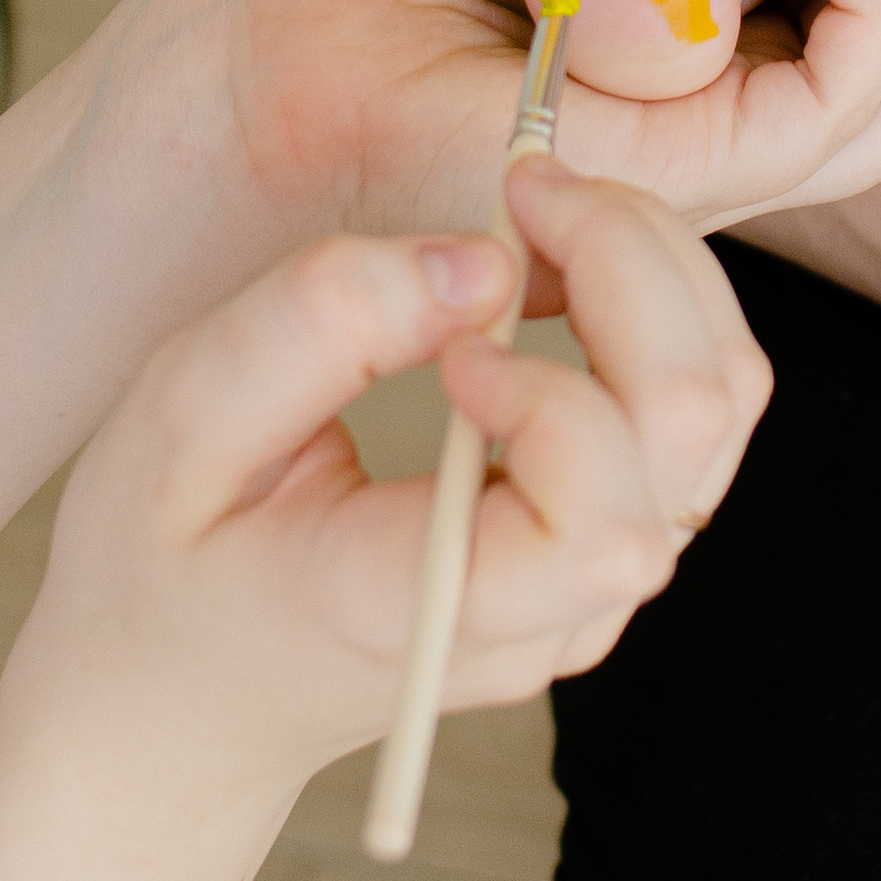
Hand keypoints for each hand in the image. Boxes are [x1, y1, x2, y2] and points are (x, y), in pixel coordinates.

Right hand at [0, 161, 770, 820]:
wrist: (172, 698)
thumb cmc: (159, 563)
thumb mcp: (176, 422)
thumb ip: (319, 326)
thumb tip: (485, 262)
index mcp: (432, 609)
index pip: (601, 524)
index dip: (559, 392)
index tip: (452, 340)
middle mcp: (547, 616)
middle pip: (692, 432)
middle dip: (636, 263)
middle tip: (528, 183)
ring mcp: (589, 591)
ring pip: (721, 411)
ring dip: (658, 271)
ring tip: (542, 208)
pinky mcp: (603, 546)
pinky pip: (693, 418)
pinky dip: (655, 307)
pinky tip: (558, 264)